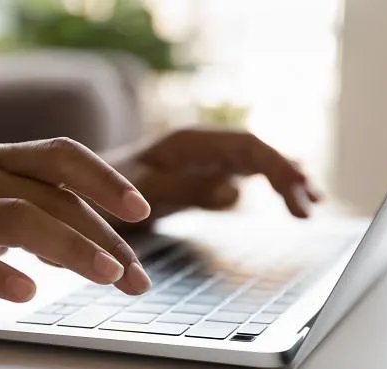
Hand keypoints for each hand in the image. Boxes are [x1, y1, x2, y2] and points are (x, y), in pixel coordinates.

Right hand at [0, 138, 152, 306]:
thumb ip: (42, 215)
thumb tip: (98, 247)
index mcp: (0, 161)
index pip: (63, 157)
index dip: (104, 179)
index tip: (141, 210)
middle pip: (53, 199)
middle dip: (103, 237)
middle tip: (135, 276)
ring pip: (18, 219)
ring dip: (69, 247)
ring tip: (106, 275)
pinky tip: (26, 293)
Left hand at [105, 128, 319, 227]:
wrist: (77, 191)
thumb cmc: (102, 190)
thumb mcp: (141, 191)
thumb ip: (185, 190)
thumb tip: (235, 192)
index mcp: (188, 143)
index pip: (248, 146)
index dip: (278, 169)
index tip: (298, 197)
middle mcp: (199, 147)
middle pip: (257, 153)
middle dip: (287, 176)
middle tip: (309, 208)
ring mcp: (201, 160)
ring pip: (253, 164)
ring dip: (282, 181)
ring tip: (308, 205)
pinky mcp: (199, 176)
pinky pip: (241, 176)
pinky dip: (265, 188)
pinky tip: (284, 200)